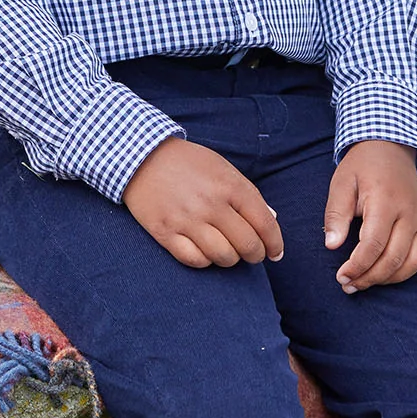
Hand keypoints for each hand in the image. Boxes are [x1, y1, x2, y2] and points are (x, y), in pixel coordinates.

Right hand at [125, 137, 284, 267]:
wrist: (141, 156)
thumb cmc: (188, 163)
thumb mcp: (223, 169)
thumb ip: (248, 194)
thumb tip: (272, 219)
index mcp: (229, 185)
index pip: (264, 224)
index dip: (275, 244)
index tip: (275, 253)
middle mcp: (211, 204)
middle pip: (247, 245)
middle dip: (256, 255)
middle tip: (252, 254)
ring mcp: (187, 219)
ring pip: (224, 257)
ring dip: (230, 259)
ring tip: (227, 251)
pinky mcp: (165, 232)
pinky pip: (195, 260)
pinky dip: (205, 261)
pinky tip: (204, 252)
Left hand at [325, 141, 416, 290]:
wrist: (391, 149)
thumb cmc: (362, 168)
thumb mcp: (341, 183)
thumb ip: (336, 215)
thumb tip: (332, 247)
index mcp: (386, 201)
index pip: (373, 244)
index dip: (357, 266)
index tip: (341, 277)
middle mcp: (410, 213)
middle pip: (393, 258)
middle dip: (369, 277)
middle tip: (348, 285)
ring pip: (413, 263)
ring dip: (388, 279)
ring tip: (364, 282)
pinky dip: (409, 271)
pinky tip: (388, 273)